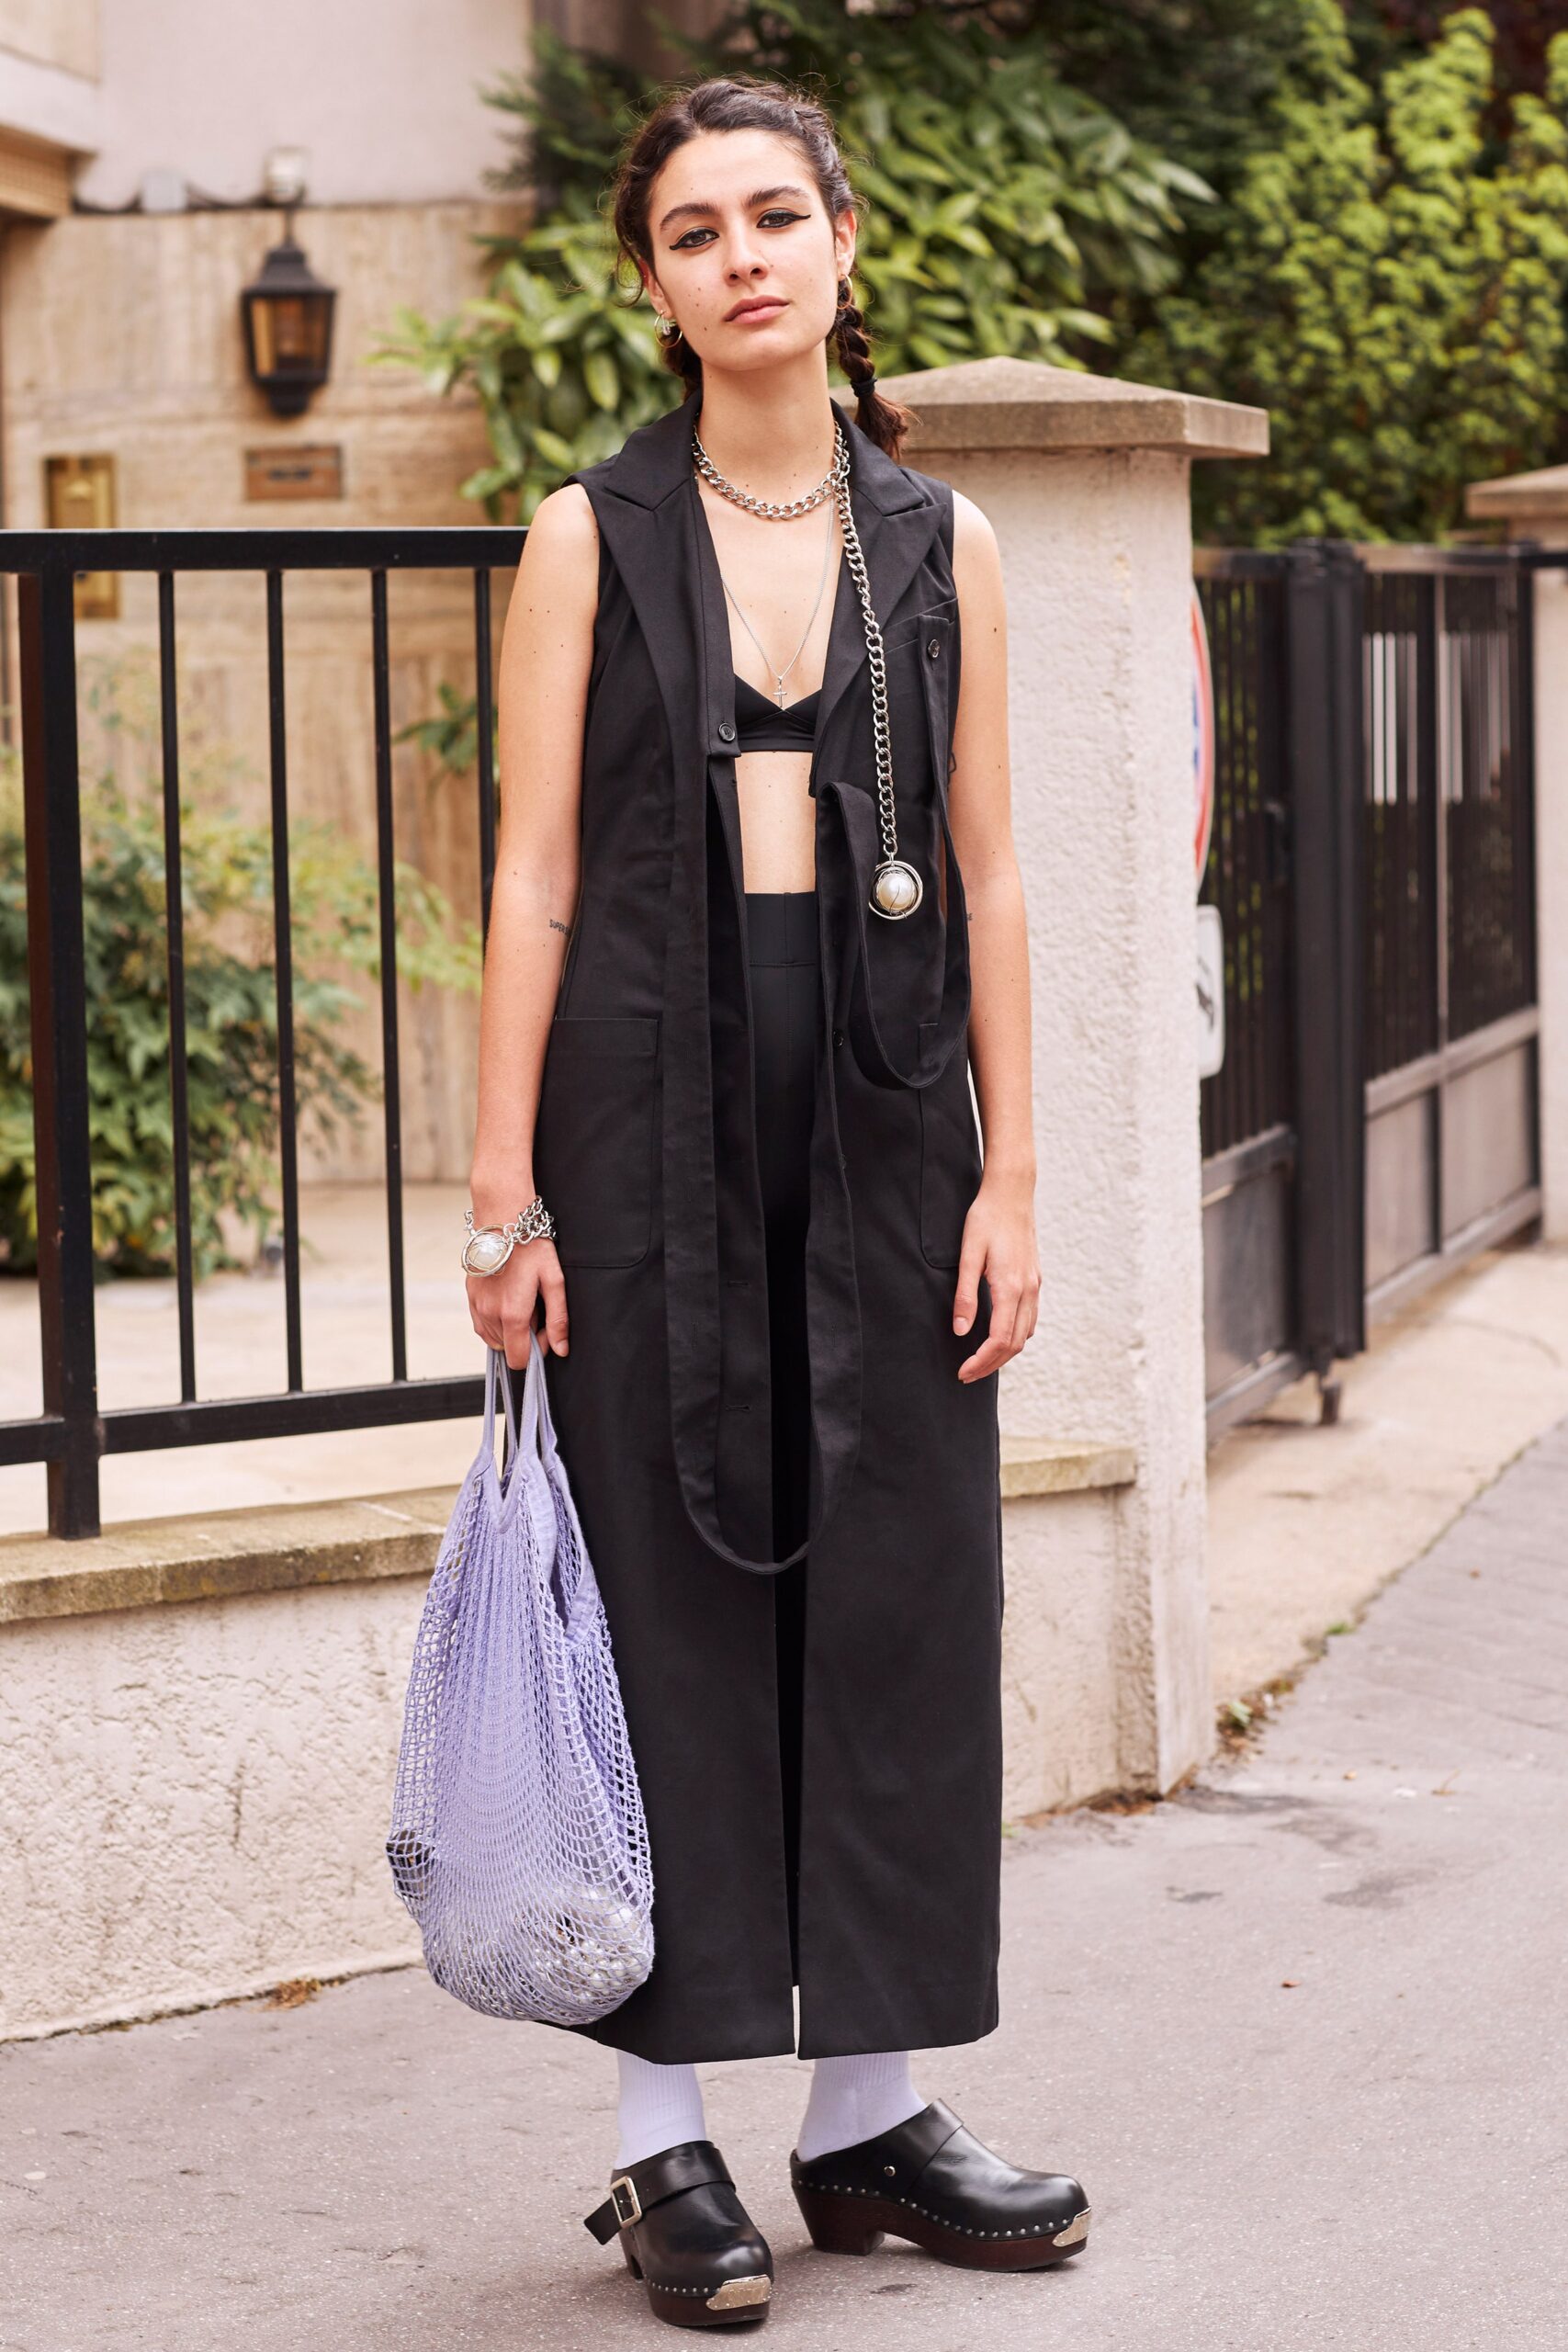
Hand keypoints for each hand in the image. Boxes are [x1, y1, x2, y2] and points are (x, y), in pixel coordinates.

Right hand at [466, 1237, 568, 1368]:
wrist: (503, 1222)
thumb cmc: (532, 1248)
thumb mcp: (554, 1281)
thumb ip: (558, 1319)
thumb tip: (560, 1349)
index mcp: (513, 1314)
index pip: (519, 1359)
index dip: (536, 1350)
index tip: (544, 1329)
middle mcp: (490, 1314)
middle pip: (508, 1349)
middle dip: (524, 1337)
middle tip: (535, 1309)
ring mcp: (477, 1307)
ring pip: (494, 1339)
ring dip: (509, 1329)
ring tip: (521, 1301)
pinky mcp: (470, 1299)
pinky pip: (482, 1326)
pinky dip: (495, 1322)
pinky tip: (506, 1301)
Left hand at [951, 1174, 1039, 1382]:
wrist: (1012, 1193)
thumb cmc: (986, 1219)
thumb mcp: (968, 1255)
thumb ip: (965, 1295)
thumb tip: (961, 1331)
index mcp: (1011, 1287)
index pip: (1000, 1340)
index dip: (982, 1362)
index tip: (962, 1372)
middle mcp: (1028, 1290)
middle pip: (1015, 1344)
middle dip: (991, 1365)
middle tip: (966, 1374)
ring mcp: (1035, 1285)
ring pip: (1026, 1334)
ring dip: (1004, 1354)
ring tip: (980, 1361)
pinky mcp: (1035, 1280)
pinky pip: (1030, 1319)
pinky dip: (1015, 1336)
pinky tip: (999, 1336)